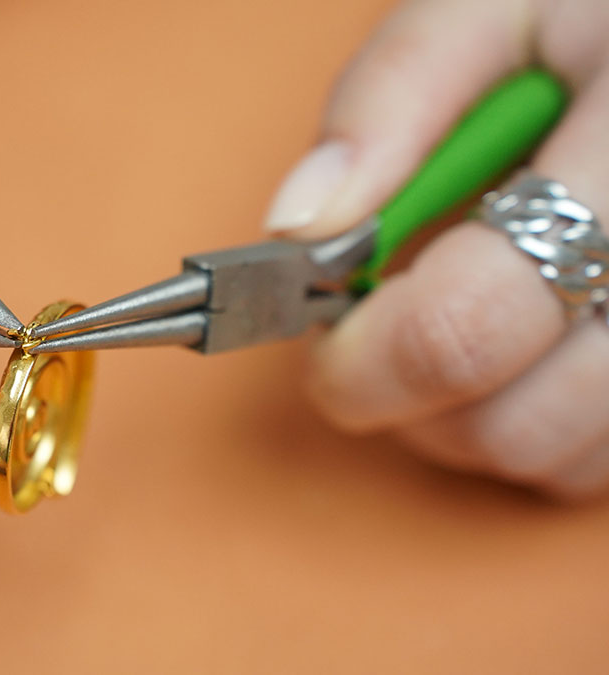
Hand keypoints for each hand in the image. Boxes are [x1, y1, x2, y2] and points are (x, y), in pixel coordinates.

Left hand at [264, 0, 608, 497]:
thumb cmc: (595, 18)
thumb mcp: (494, 9)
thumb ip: (390, 102)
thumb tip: (299, 226)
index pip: (463, 328)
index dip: (362, 356)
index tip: (322, 333)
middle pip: (510, 425)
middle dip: (405, 395)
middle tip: (382, 325)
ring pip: (552, 458)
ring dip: (465, 416)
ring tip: (461, 314)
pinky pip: (593, 460)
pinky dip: (532, 422)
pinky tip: (525, 340)